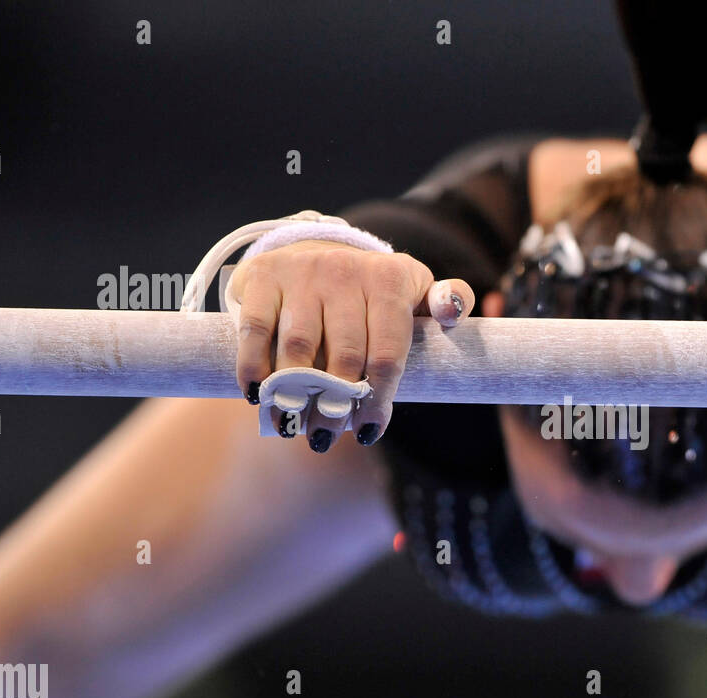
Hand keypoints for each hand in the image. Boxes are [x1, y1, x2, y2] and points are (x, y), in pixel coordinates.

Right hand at [228, 239, 474, 451]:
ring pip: (298, 347)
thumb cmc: (377, 290)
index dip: (377, 400)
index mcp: (391, 280)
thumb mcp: (419, 289)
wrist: (321, 250)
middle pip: (343, 356)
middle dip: (335, 404)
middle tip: (326, 437)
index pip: (387, 353)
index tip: (366, 432)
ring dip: (293, 395)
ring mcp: (304, 272)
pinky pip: (256, 328)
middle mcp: (347, 271)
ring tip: (293, 427)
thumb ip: (448, 302)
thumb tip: (452, 312)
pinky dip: (254, 366)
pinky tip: (259, 395)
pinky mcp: (265, 276)